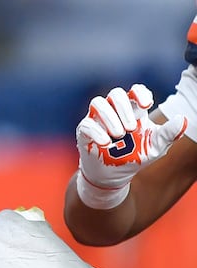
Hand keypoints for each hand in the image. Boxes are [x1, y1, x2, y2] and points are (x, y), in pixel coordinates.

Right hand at [75, 84, 187, 207]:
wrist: (115, 176)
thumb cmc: (136, 156)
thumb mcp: (156, 147)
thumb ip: (169, 133)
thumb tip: (182, 119)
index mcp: (133, 111)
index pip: (135, 91)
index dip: (139, 93)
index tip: (146, 105)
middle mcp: (114, 111)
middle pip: (116, 93)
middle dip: (123, 108)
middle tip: (131, 128)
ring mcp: (98, 119)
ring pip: (98, 102)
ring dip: (109, 117)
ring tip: (119, 135)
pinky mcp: (85, 131)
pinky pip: (87, 124)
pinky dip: (97, 132)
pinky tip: (106, 143)